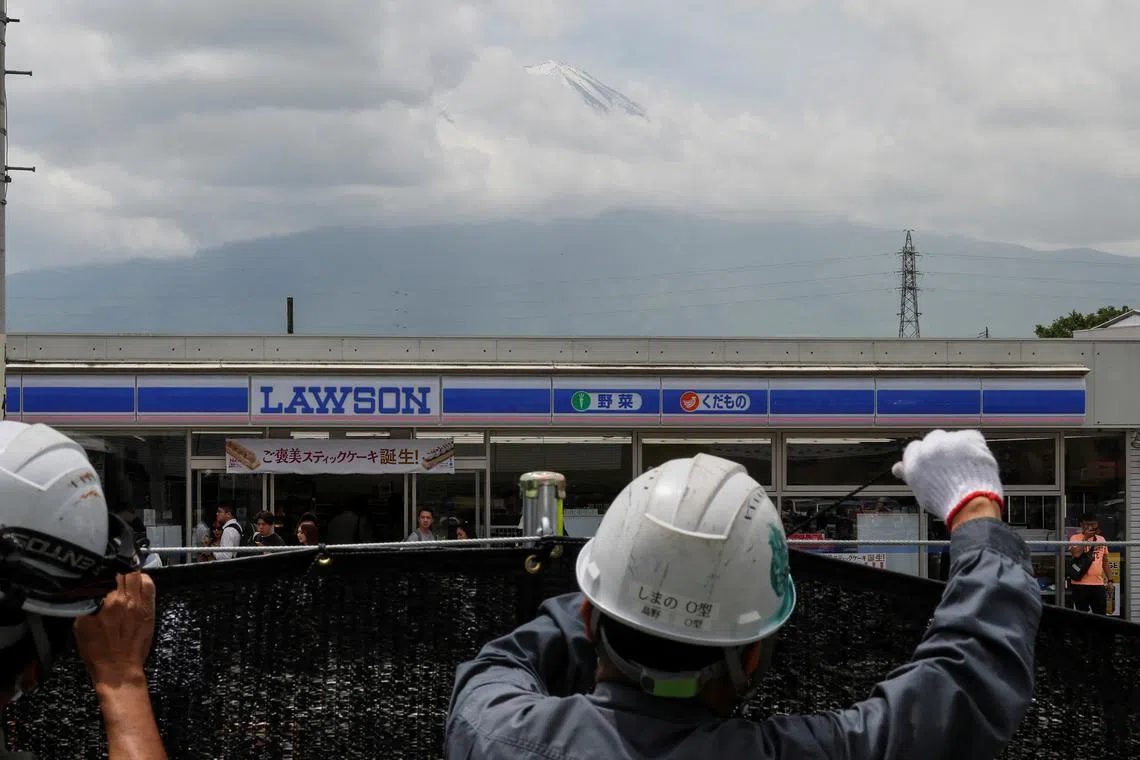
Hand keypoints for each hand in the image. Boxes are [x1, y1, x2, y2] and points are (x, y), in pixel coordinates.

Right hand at [74, 572, 156, 687]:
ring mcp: (139, 604)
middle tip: (113, 573)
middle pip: (123, 572)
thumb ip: (85, 605)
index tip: (99, 571)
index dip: (103, 571)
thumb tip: (87, 590)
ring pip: (137, 576)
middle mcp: (124, 600)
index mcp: (105, 603)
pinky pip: (150, 587)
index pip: (105, 575)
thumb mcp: (81, 626)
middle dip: (117, 571)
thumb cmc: (97, 651)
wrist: (118, 669)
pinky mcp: (149, 610)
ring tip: (125, 576)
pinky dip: (144, 580)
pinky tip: (139, 582)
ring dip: (130, 574)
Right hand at [891, 429, 1003, 525]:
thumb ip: (908, 474)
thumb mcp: (919, 489)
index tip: (933, 463)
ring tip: (966, 464)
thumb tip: (897, 468)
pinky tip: (976, 459)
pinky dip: (975, 445)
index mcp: (913, 459)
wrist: (969, 502)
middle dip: (941, 448)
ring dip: (958, 446)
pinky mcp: (967, 439)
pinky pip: (971, 436)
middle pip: (933, 438)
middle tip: (951, 463)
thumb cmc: (943, 501)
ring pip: (952, 437)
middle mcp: (928, 447)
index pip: (914, 447)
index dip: (925, 456)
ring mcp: (948, 442)